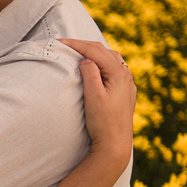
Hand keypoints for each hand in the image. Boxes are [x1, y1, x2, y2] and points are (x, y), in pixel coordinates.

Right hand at [60, 39, 135, 162]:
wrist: (115, 144)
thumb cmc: (103, 122)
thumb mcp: (93, 96)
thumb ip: (90, 74)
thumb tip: (86, 59)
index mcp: (118, 73)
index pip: (95, 51)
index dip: (76, 44)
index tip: (58, 42)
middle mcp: (126, 75)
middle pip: (104, 51)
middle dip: (84, 45)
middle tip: (64, 44)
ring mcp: (127, 84)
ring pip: (111, 58)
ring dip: (94, 52)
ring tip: (78, 51)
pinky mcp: (125, 92)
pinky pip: (114, 68)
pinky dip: (102, 62)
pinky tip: (96, 66)